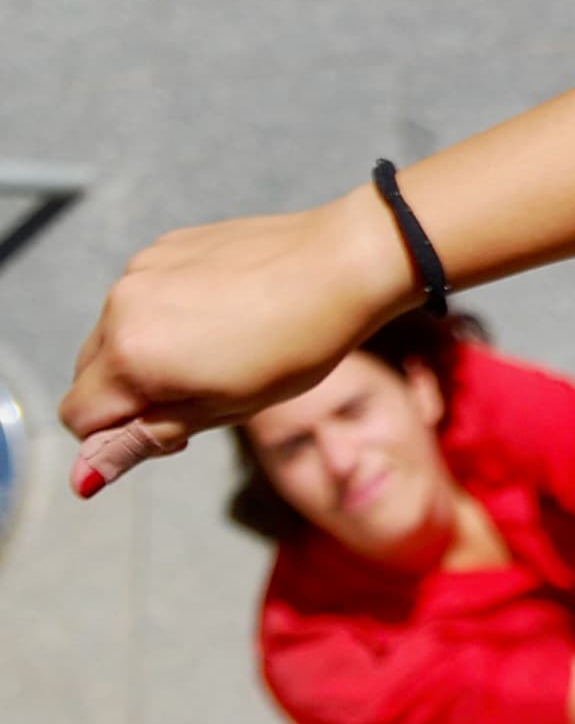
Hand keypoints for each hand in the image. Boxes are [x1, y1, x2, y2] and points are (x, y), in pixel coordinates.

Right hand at [62, 189, 411, 491]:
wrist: (345, 262)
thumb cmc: (298, 344)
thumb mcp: (225, 409)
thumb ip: (147, 438)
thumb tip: (85, 477)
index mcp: (132, 356)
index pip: (79, 418)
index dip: (119, 436)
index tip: (175, 429)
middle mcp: (121, 307)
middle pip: (90, 375)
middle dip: (128, 394)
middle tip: (201, 392)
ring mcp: (141, 270)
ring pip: (114, 333)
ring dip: (146, 351)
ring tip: (218, 348)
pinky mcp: (165, 245)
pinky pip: (142, 294)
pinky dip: (165, 312)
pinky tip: (224, 311)